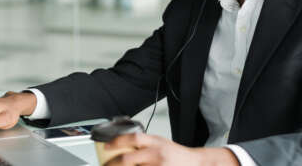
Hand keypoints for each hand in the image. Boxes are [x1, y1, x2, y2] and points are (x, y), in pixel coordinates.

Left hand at [104, 133, 237, 165]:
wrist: (195, 163)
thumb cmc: (176, 154)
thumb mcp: (160, 143)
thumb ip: (144, 145)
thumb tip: (123, 148)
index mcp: (155, 141)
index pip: (133, 138)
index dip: (117, 141)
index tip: (106, 146)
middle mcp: (156, 153)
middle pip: (129, 159)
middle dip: (114, 164)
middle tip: (106, 165)